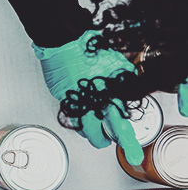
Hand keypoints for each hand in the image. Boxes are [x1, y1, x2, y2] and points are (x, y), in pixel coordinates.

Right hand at [33, 29, 143, 165]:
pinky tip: (80, 110)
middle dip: (101, 140)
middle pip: (94, 134)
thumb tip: (130, 90)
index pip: (117, 125)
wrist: (63, 39)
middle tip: (104, 141)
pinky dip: (76, 113)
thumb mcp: (116, 63)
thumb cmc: (89, 47)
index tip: (129, 150)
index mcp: (106, 95)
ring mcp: (72, 100)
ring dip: (87, 130)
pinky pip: (69, 111)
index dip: (124, 139)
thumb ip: (125, 80)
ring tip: (92, 129)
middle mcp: (88, 102)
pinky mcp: (60, 95)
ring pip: (79, 126)